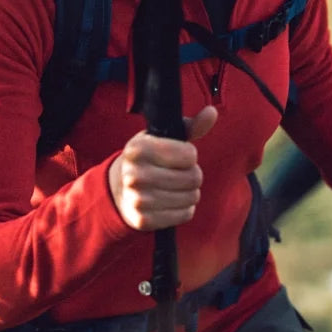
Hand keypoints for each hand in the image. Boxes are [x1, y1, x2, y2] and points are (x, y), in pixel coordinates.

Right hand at [107, 106, 217, 230]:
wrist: (119, 191)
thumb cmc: (147, 160)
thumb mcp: (163, 138)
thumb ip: (190, 126)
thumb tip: (212, 112)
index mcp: (139, 149)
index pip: (190, 155)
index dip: (189, 156)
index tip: (177, 156)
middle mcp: (135, 174)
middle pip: (194, 178)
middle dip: (192, 176)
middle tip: (178, 174)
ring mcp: (138, 199)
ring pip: (192, 197)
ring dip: (189, 193)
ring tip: (174, 188)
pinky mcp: (145, 220)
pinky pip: (185, 214)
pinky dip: (184, 209)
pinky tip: (170, 203)